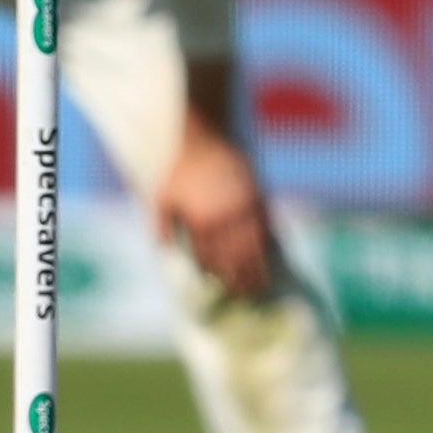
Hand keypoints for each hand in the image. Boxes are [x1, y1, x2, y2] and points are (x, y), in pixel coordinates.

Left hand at [156, 123, 275, 298]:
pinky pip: (267, 223)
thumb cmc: (178, 167)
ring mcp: (243, 205)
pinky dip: (270, 241)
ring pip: (254, 245)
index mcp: (201, 221)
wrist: (202, 135)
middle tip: (246, 296)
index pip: (210, 258)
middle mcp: (224, 217)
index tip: (222, 289)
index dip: (216, 275)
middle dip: (241, 279)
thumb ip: (160, 225)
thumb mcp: (161, 196)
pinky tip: (272, 252)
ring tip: (263, 284)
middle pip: (235, 257)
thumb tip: (163, 251)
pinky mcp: (256, 193)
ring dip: (259, 267)